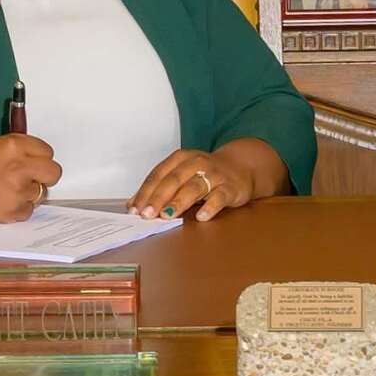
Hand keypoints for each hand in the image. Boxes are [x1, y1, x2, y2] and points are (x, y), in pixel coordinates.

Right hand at [0, 134, 61, 221]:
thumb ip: (21, 148)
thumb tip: (41, 156)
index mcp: (14, 146)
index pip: (47, 151)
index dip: (40, 156)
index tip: (32, 160)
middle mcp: (19, 167)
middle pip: (54, 172)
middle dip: (45, 174)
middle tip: (32, 176)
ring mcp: (18, 191)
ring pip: (42, 192)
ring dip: (29, 191)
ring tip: (8, 188)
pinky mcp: (14, 211)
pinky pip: (30, 209)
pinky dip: (20, 206)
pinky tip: (4, 200)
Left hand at [128, 141, 275, 222]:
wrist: (241, 167)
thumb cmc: (204, 173)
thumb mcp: (181, 175)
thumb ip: (160, 187)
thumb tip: (134, 205)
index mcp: (180, 158)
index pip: (159, 174)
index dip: (145, 191)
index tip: (135, 208)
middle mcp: (196, 163)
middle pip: (174, 180)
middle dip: (158, 197)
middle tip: (147, 214)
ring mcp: (214, 175)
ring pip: (194, 187)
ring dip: (179, 201)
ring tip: (167, 215)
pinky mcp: (230, 187)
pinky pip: (219, 197)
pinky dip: (210, 207)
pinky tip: (201, 216)